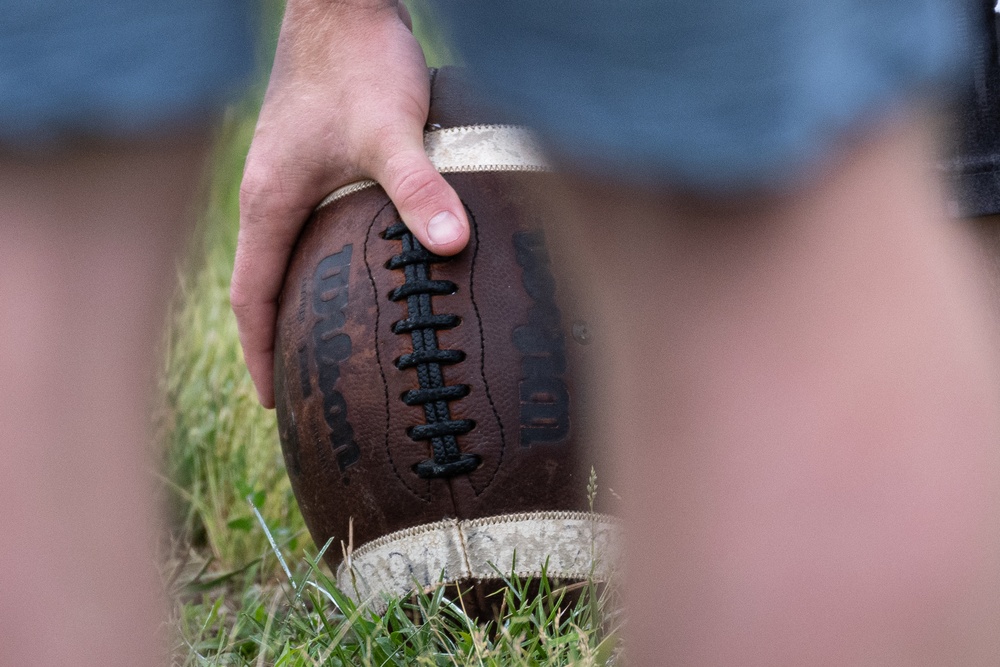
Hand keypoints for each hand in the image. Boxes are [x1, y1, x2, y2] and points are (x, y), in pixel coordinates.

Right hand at [233, 0, 469, 407]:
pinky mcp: (311, 158)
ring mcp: (287, 175)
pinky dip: (318, 263)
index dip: (260, 353)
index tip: (274, 402)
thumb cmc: (357, 62)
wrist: (342, 4)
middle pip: (261, 284)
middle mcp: (270, 195)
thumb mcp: (391, 130)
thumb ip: (419, 188)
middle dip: (275, 338)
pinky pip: (305, 228)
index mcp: (270, 203)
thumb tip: (454, 246)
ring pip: (284, 256)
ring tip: (322, 343)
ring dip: (296, 301)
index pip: (251, 297)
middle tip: (301, 386)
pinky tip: (355, 273)